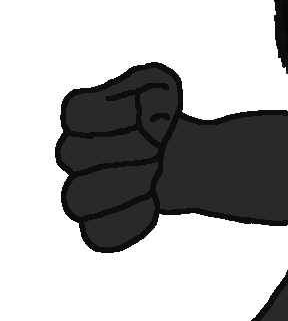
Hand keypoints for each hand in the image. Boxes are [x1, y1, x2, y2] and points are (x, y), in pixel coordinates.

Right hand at [57, 65, 179, 250]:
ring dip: (121, 185)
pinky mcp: (104, 220)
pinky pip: (101, 231)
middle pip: (74, 153)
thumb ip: (153, 88)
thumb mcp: (162, 90)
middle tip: (155, 147)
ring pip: (79, 198)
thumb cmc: (162, 119)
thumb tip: (151, 113)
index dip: (113, 112)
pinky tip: (153, 201)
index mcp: (85, 118)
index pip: (78, 111)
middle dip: (122, 148)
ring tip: (153, 174)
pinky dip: (128, 220)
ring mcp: (87, 188)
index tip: (146, 117)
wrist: (180, 156)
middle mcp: (79, 153)